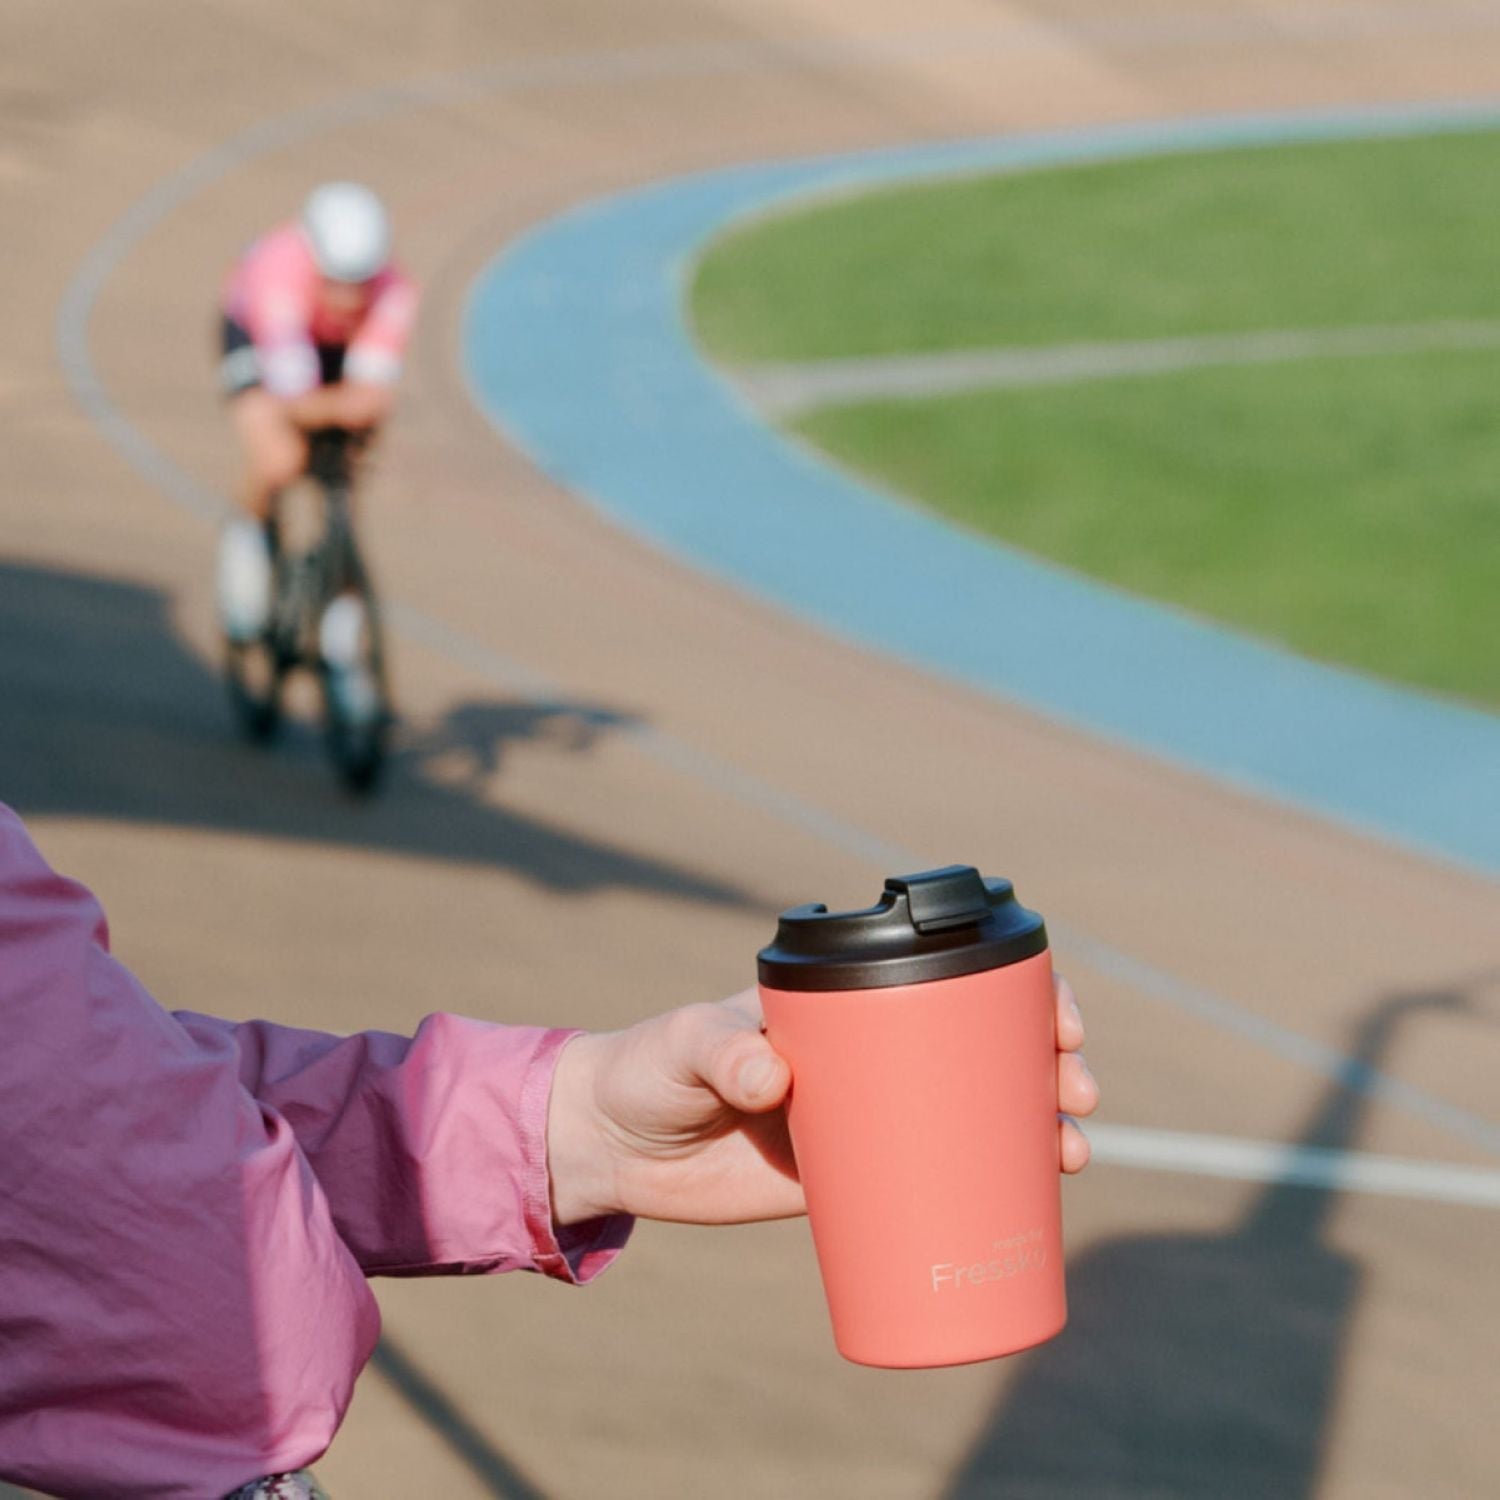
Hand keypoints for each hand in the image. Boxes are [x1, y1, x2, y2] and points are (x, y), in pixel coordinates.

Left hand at [547, 975, 1098, 1226]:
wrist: (611, 1147)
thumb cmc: (647, 1070)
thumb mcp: (684, 1047)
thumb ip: (721, 1051)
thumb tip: (773, 1075)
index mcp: (842, 1002)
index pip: (944, 978)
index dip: (1014, 991)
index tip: (1055, 1017)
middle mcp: (867, 1052)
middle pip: (980, 1046)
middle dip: (1046, 1062)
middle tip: (1076, 1092)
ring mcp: (863, 1115)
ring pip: (971, 1113)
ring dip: (1035, 1126)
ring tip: (1072, 1154)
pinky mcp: (847, 1176)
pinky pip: (932, 1179)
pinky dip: (985, 1188)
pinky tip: (1032, 1202)